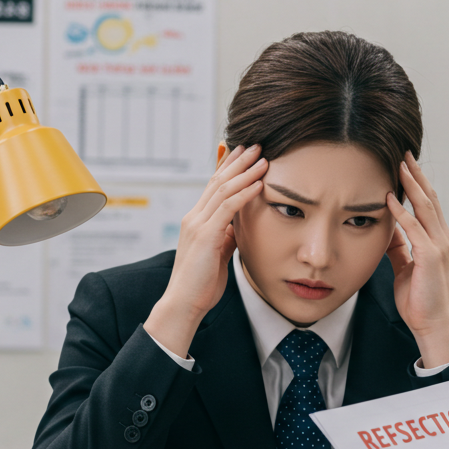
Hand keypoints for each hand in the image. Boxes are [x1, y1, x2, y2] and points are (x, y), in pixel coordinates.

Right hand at [146, 145, 267, 354]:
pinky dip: (245, 194)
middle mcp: (194, 217)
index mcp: (197, 220)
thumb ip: (226, 237)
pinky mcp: (205, 235)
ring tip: (263, 158)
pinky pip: (228, 208)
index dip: (229, 167)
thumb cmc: (201, 284)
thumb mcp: (218, 254)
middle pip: (218, 180)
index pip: (214, 186)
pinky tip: (259, 184)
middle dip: (238, 161)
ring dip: (246, 172)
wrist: (184, 304)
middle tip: (256, 145)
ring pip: (223, 189)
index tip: (244, 153)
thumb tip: (238, 227)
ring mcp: (198, 224)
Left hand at [385, 153, 448, 368]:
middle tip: (405, 152)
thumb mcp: (406, 267)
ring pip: (425, 207)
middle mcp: (443, 238)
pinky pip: (414, 228)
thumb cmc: (420, 299)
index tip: (406, 164)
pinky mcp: (430, 256)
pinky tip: (390, 198)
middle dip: (416, 174)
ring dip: (411, 184)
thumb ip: (399, 248)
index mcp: (438, 240)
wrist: (432, 324)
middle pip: (430, 198)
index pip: (429, 204)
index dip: (418, 183)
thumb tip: (388, 231)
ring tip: (399, 164)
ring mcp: (439, 246)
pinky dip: (402, 212)